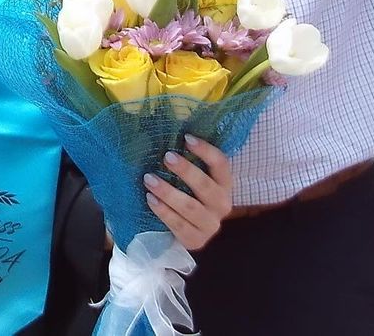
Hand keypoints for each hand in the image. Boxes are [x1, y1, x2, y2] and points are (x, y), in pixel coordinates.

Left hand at [143, 135, 232, 250]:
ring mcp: (210, 225)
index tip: (186, 138)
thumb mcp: (191, 178)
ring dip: (168, 192)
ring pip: (190, 207)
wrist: (184, 230)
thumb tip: (166, 132)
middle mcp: (222, 205)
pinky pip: (178, 225)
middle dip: (185, 170)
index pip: (221, 164)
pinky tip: (150, 199)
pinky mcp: (196, 241)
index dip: (206, 150)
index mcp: (224, 184)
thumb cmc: (186, 193)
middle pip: (206, 186)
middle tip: (166, 157)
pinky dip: (163, 211)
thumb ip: (187, 160)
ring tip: (149, 179)